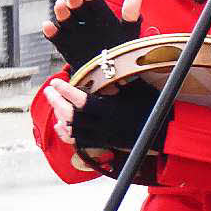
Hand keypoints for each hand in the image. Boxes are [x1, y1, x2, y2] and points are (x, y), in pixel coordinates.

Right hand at [41, 0, 143, 72]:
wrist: (112, 74)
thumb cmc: (123, 50)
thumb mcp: (128, 31)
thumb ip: (131, 13)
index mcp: (101, 14)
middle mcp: (86, 21)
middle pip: (78, 8)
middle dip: (74, 0)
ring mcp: (75, 33)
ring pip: (66, 20)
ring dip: (62, 13)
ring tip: (60, 5)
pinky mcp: (66, 46)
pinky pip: (56, 38)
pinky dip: (51, 32)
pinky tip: (47, 25)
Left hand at [46, 78, 168, 152]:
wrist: (161, 132)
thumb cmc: (152, 106)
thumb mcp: (138, 89)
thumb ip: (120, 81)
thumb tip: (108, 68)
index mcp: (110, 109)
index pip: (81, 100)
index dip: (66, 91)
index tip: (56, 81)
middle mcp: (102, 124)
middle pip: (70, 115)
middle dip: (56, 102)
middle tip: (48, 90)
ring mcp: (101, 135)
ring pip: (71, 129)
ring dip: (58, 115)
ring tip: (53, 103)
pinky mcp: (102, 143)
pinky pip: (77, 141)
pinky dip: (65, 133)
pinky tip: (60, 124)